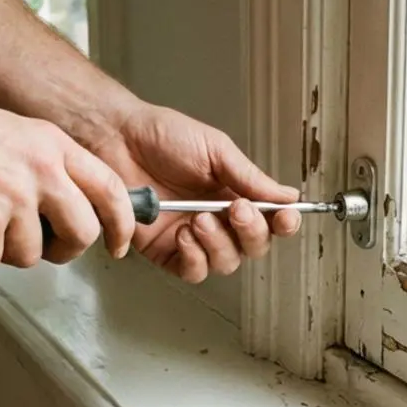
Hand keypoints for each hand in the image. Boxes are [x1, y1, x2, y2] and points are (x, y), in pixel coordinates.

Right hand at [0, 92, 134, 271]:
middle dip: (62, 249)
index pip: (110, 189)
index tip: (119, 242)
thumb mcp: (10, 134)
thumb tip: (67, 209)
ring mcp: (12, 198)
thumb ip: (45, 167)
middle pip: (82, 233)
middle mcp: (40, 169)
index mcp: (51, 144)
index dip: (122, 223)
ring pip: (30, 254)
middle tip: (40, 246)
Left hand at [84, 103, 301, 282]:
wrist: (118, 139)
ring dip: (219, 244)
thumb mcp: (216, 150)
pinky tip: (184, 235)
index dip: (284, 224)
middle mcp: (218, 220)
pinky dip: (194, 258)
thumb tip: (288, 196)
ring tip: (200, 219)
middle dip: (250, 233)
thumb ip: (250, 178)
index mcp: (234, 193)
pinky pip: (192, 271)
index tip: (287, 218)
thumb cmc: (163, 136)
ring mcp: (192, 238)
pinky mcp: (164, 251)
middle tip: (235, 210)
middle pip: (252, 248)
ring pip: (224, 263)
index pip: (270, 220)